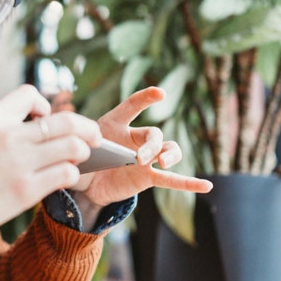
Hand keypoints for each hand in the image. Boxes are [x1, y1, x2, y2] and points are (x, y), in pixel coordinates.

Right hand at [0, 85, 101, 239]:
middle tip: (94, 135)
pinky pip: (66, 173)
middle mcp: (8, 136)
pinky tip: (66, 176)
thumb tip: (39, 123)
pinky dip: (72, 173)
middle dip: (86, 127)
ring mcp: (19, 163)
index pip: (31, 94)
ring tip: (80, 157)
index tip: (45, 119)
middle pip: (66, 120)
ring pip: (73, 145)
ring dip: (82, 150)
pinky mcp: (26, 190)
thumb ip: (3, 125)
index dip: (45, 106)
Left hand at [72, 87, 212, 207]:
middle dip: (152, 145)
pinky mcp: (147, 177)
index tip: (160, 94)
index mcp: (115, 124)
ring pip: (168, 151)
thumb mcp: (74, 148)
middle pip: (154, 135)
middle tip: (140, 158)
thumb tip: (72, 151)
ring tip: (163, 163)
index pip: (131, 106)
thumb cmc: (81, 157)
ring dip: (169, 155)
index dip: (145, 98)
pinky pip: (171, 180)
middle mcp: (135, 138)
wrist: (84, 182)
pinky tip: (207, 186)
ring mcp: (144, 159)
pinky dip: (189, 183)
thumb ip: (76, 146)